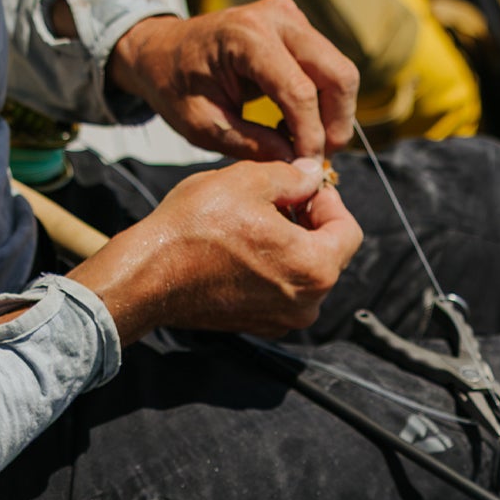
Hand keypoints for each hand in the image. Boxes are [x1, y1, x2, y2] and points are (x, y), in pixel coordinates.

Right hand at [67, 157, 363, 343]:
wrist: (149, 275)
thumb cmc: (196, 228)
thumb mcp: (249, 181)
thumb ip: (294, 177)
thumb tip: (314, 175)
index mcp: (315, 268)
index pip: (349, 230)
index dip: (329, 201)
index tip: (303, 187)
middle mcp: (306, 303)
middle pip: (329, 254)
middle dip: (310, 222)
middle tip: (278, 198)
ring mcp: (282, 320)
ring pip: (305, 272)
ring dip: (291, 244)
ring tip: (256, 220)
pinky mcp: (258, 325)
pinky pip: (281, 290)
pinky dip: (272, 267)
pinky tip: (242, 246)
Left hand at [106, 0, 359, 161]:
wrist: (163, 50)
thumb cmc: (175, 86)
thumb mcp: (204, 125)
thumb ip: (252, 145)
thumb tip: (298, 166)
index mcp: (246, 37)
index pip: (300, 91)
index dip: (311, 136)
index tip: (307, 171)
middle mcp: (276, 18)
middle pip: (337, 74)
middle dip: (335, 125)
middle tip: (315, 161)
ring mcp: (290, 17)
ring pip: (340, 71)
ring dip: (331, 115)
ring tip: (301, 144)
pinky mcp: (297, 26)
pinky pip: (327, 68)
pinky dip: (322, 102)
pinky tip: (293, 123)